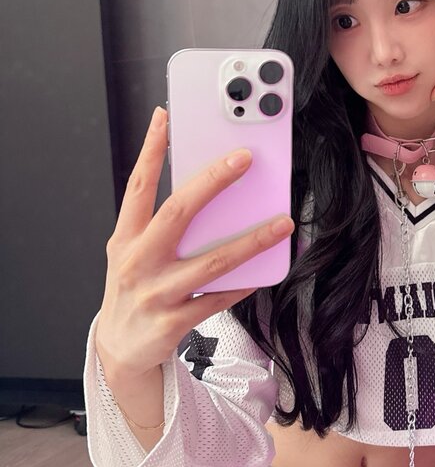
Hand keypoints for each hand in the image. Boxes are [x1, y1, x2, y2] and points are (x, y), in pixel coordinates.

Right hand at [96, 107, 294, 380]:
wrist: (119, 349)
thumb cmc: (135, 288)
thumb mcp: (134, 253)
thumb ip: (161, 224)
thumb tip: (207, 187)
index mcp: (125, 238)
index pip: (138, 185)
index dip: (150, 150)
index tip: (166, 117)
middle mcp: (137, 261)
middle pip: (178, 212)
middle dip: (213, 181)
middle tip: (244, 157)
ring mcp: (155, 293)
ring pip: (211, 261)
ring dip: (252, 240)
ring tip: (283, 223)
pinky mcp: (173, 322)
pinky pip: (218, 298)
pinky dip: (244, 283)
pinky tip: (267, 269)